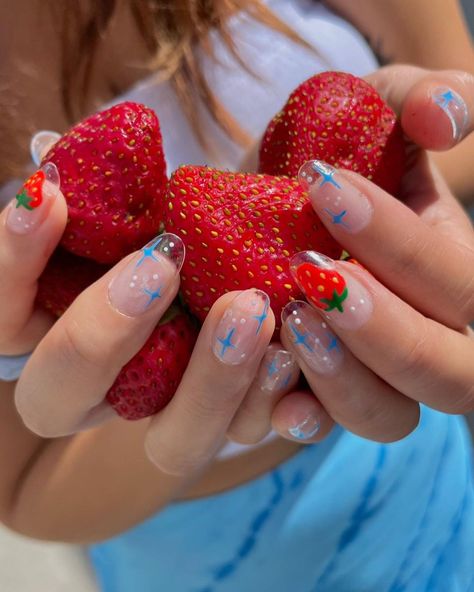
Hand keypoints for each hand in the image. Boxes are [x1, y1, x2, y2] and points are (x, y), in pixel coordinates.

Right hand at [2, 164, 335, 473]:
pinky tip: (291, 355)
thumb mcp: (132, 219)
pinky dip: (274, 401)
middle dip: (98, 336)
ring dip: (209, 383)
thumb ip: (97, 198)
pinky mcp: (233, 420)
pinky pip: (248, 433)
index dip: (12, 264)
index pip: (2, 318)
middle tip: (157, 263)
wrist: (233, 286)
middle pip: (58, 401)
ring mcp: (169, 417)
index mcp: (56, 337)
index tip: (50, 195)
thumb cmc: (167, 246)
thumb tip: (51, 152)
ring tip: (250, 310)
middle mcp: (104, 393)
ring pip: (170, 442)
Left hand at [276, 67, 473, 442]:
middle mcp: (427, 334)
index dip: (402, 244)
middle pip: (449, 371)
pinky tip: (278, 397)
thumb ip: (419, 100)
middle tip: (310, 272)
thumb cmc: (328, 156)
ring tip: (288, 320)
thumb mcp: (375, 111)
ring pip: (390, 416)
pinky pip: (322, 429)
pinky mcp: (318, 394)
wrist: (263, 201)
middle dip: (385, 328)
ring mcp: (374, 374)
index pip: (461, 282)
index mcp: (451, 271)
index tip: (325, 188)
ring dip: (343, 378)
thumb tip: (445, 118)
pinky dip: (301, 417)